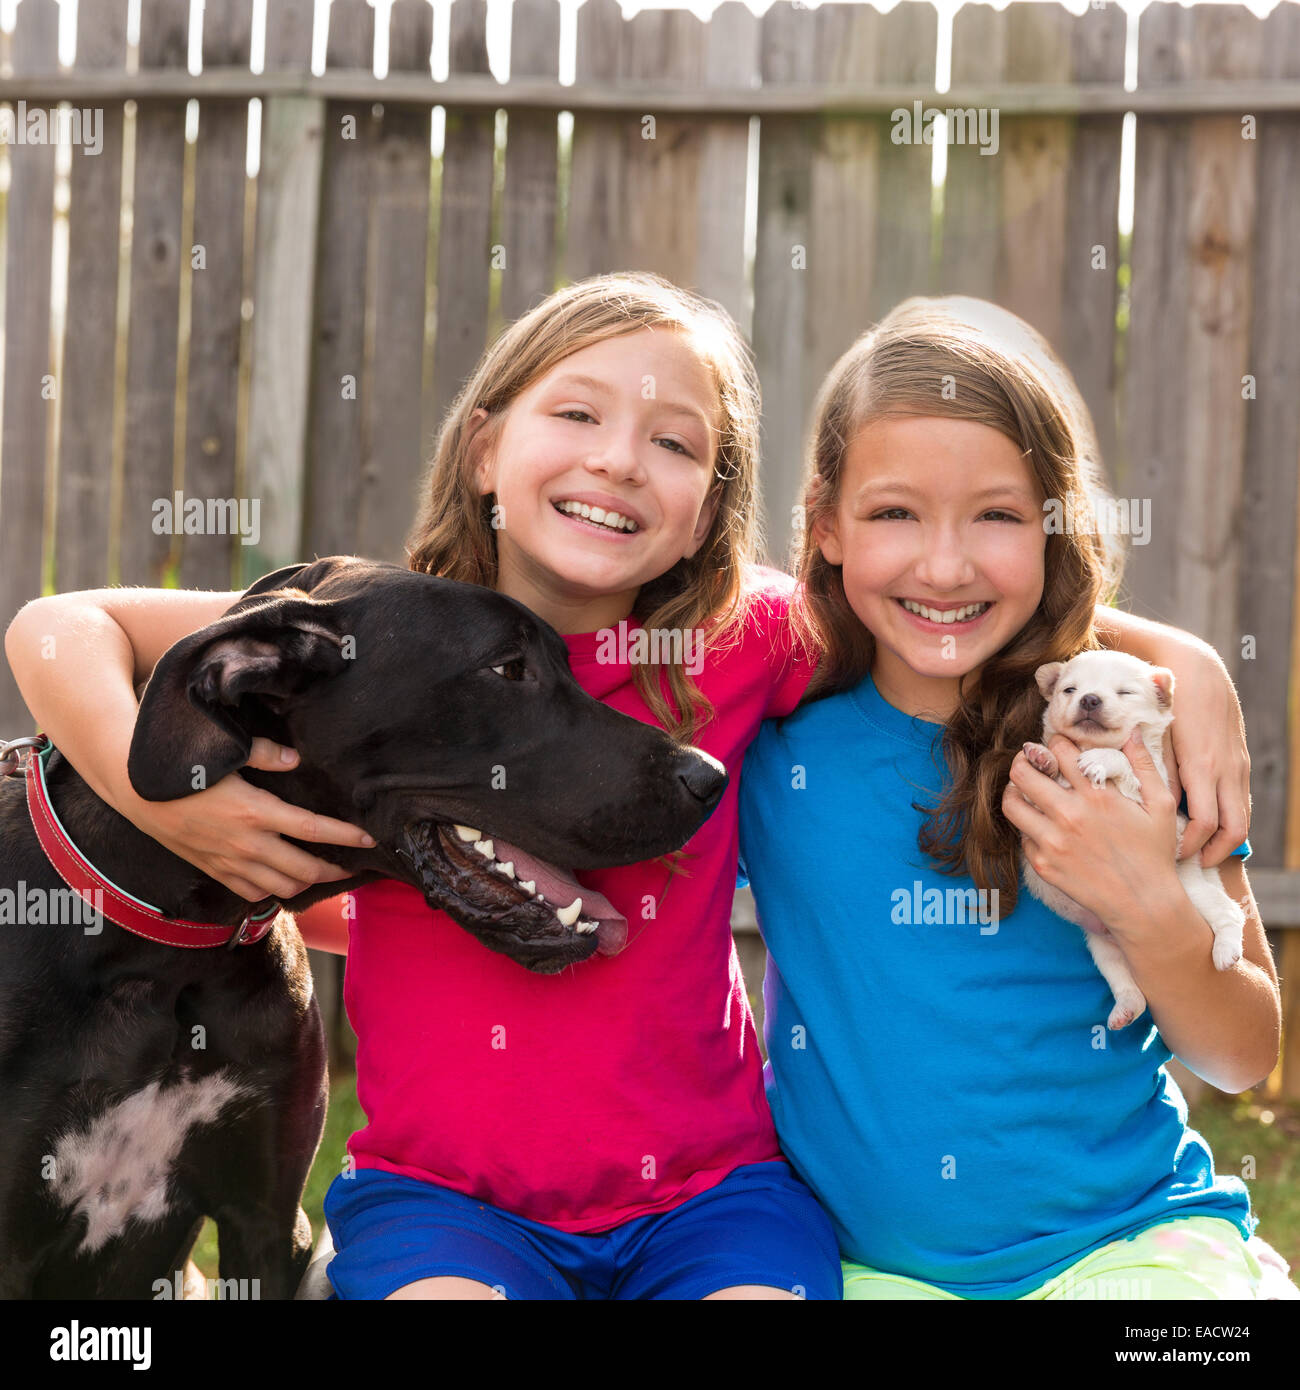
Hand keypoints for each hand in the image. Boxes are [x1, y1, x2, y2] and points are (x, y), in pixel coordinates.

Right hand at [122, 737, 376, 901]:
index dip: (346, 837)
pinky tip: (285, 882)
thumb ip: (266, 755)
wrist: (138, 794)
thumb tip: (297, 759)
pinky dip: (275, 892)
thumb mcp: (227, 754)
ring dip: (309, 884)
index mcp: (256, 812)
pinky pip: (253, 894)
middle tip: (354, 866)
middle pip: (305, 869)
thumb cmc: (185, 771)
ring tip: (327, 875)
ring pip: (282, 888)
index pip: (314, 830)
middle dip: (336, 870)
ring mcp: (231, 863)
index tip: (369, 839)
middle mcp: (248, 845)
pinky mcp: (216, 872)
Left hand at [1004, 730, 1180, 929]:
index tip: (1058, 748)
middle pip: (1023, 771)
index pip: (1058, 750)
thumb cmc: (1155, 854)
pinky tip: (1041, 825)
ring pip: (1011, 803)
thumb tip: (1132, 732)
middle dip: (1024, 761)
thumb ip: (1144, 765)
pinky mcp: (1043, 864)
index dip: (1055, 743)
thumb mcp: (1161, 805)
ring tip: (1025, 790)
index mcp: (1096, 795)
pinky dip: (1027, 826)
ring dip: (1015, 791)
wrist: (1144, 905)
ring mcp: (1052, 841)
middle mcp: (1069, 815)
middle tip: (1031, 763)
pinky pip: (1021, 835)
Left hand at [1162, 646, 1250, 867]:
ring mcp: (1237, 767)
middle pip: (1233, 829)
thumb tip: (1150, 803)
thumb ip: (1156, 769)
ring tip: (1202, 853)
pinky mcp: (1241, 762)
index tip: (1171, 856)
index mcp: (1201, 766)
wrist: (1198, 669)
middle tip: (1191, 864)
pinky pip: (1242, 801)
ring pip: (1242, 817)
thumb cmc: (1169, 702)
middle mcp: (1224, 770)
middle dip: (1215, 853)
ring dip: (1225, 840)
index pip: (1204, 822)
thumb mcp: (1157, 737)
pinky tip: (1210, 827)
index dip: (1190, 845)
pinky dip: (1230, 819)